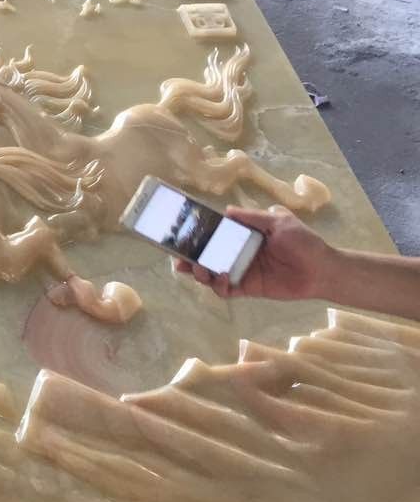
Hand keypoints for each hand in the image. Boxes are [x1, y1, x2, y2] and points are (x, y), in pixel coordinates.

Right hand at [173, 205, 332, 300]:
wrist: (322, 269)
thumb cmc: (303, 242)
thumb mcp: (279, 222)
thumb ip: (252, 218)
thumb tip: (226, 211)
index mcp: (245, 236)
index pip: (217, 235)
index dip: (199, 236)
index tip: (183, 235)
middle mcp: (239, 253)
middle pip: (209, 256)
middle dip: (191, 258)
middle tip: (179, 259)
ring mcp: (242, 271)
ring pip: (212, 274)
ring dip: (201, 273)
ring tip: (198, 270)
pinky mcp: (248, 288)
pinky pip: (227, 290)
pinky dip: (218, 286)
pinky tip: (219, 279)